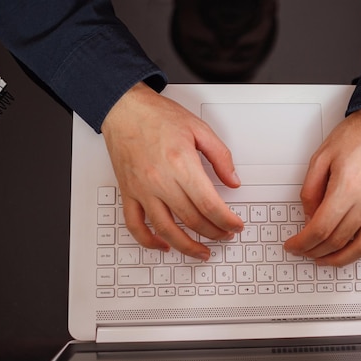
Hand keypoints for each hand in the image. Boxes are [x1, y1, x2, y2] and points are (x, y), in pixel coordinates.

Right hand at [101, 82, 243, 259]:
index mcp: (181, 164)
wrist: (124, 109)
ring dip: (187, 246)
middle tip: (225, 236)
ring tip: (202, 252)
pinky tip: (163, 246)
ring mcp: (142, 189)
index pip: (209, 204)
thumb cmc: (157, 116)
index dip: (226, 221)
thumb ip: (220, 156)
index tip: (236, 226)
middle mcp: (160, 180)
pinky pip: (136, 225)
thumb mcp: (199, 129)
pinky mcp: (129, 193)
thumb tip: (233, 181)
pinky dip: (149, 241)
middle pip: (192, 219)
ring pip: (166, 229)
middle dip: (214, 233)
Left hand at [283, 108, 360, 266]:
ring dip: (340, 259)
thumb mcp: (320, 158)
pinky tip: (352, 250)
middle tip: (303, 251)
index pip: (320, 229)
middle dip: (315, 251)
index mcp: (347, 188)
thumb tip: (309, 216)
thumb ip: (310, 191)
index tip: (294, 245)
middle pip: (337, 240)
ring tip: (324, 258)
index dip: (303, 243)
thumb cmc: (356, 136)